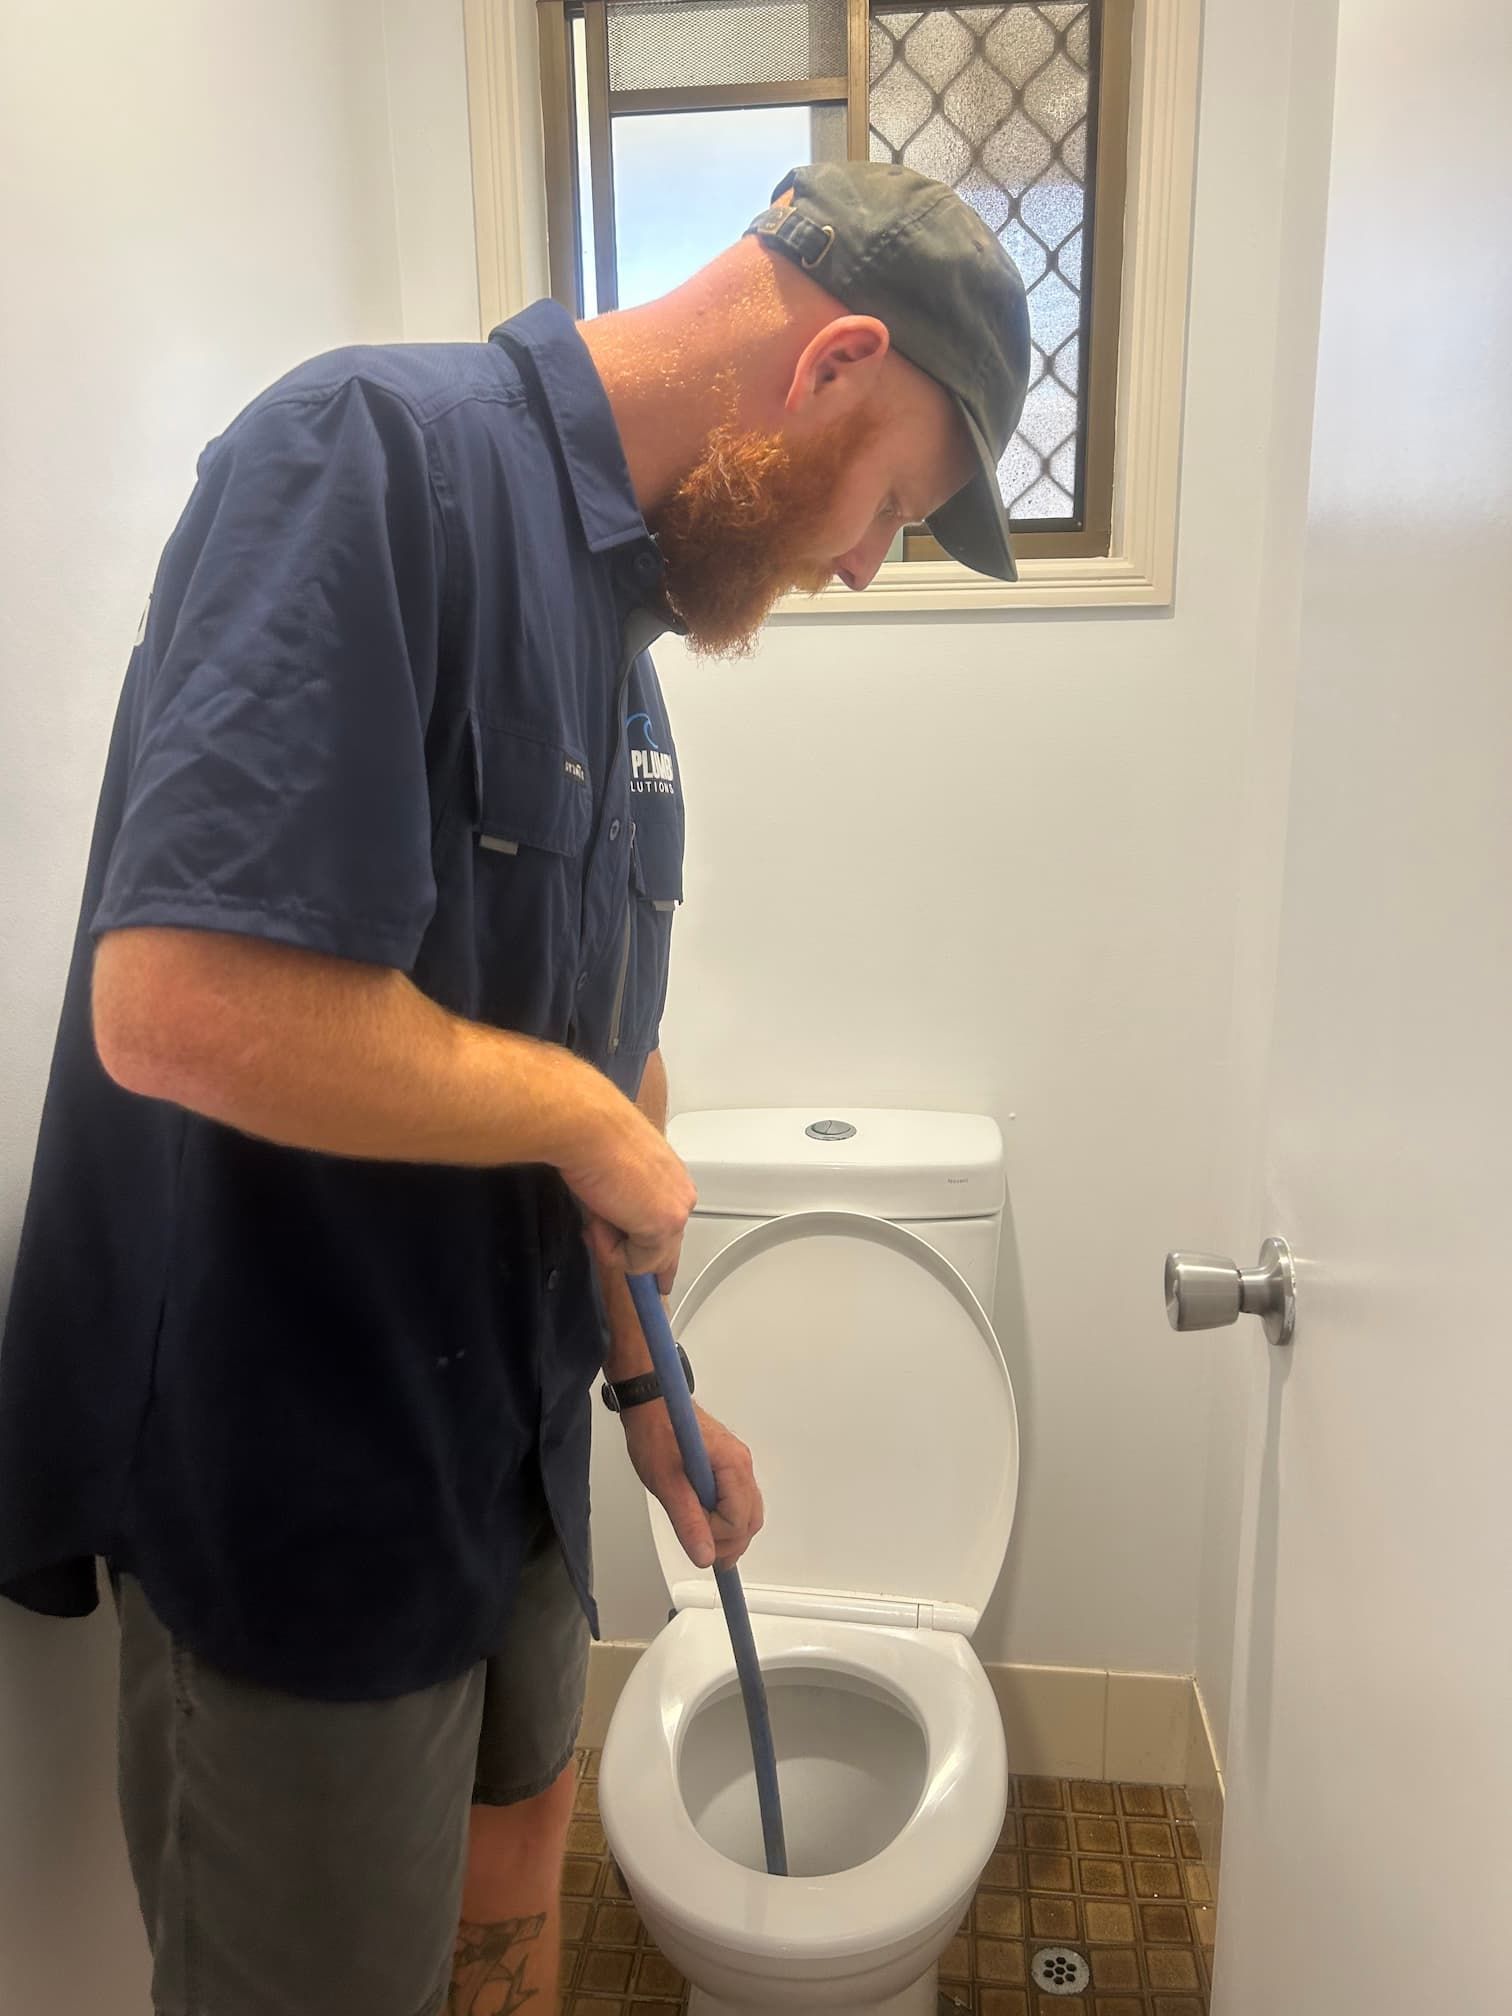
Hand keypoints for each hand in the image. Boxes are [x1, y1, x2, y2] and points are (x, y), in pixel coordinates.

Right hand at [555, 1076, 695, 1290]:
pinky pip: (635, 1264)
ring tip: (596, 1209)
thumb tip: (609, 1221)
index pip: (672, 1225)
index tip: (662, 1279)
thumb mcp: (612, 1172)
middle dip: (638, 1261)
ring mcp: (676, 1213)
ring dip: (612, 1245)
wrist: (588, 1128)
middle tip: (627, 1271)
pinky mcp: (664, 1228)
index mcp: (671, 1176)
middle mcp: (681, 1194)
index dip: (661, 1255)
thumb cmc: (592, 1137)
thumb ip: (621, 1200)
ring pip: (647, 1260)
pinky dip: (610, 1249)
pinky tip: (602, 1215)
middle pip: (666, 1250)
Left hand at [620, 1401, 763, 1571]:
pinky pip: (738, 1499)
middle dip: (728, 1541)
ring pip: (748, 1512)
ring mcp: (737, 1463)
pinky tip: (706, 1521)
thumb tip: (704, 1555)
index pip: (739, 1521)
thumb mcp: (667, 1483)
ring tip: (702, 1536)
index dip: (716, 1537)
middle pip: (751, 1520)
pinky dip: (725, 1517)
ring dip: (728, 1531)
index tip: (693, 1536)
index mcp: (732, 1465)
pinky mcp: (728, 1464)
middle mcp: (741, 1463)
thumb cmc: (656, 1432)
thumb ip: (688, 1522)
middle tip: (701, 1548)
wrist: (651, 1403)